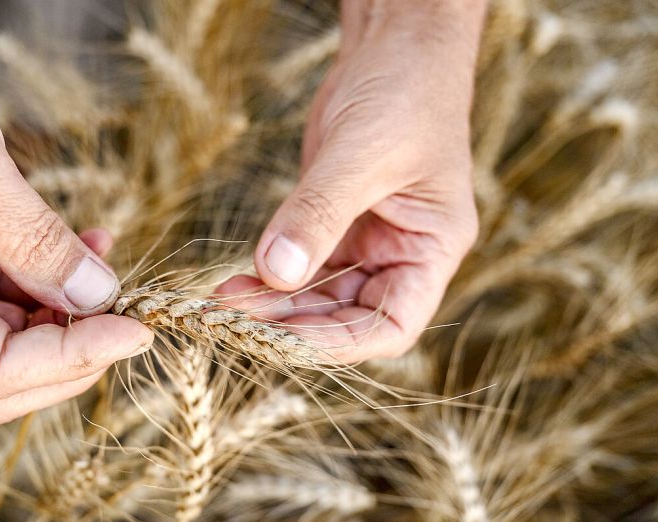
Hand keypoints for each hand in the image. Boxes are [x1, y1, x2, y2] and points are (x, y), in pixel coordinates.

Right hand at [0, 2, 152, 423]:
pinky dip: (46, 278)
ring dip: (65, 314)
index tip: (134, 331)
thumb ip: (36, 243)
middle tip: (125, 320)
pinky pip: (2, 294)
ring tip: (108, 269)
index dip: (70, 360)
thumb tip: (98, 296)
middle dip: (67, 356)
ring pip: (4, 340)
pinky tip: (87, 248)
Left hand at [218, 1, 485, 363]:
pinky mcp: (335, 220)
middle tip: (237, 320)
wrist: (397, 43)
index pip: (393, 324)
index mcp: (433, 248)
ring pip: (319, 295)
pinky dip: (270, 276)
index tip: (286, 341)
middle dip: (294, 324)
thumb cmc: (405, 90)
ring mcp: (368, 240)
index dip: (342, 343)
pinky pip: (301, 264)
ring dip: (274, 304)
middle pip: (347, 316)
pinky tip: (236, 280)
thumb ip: (318, 214)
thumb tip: (274, 273)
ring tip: (225, 301)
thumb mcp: (361, 154)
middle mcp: (403, 253)